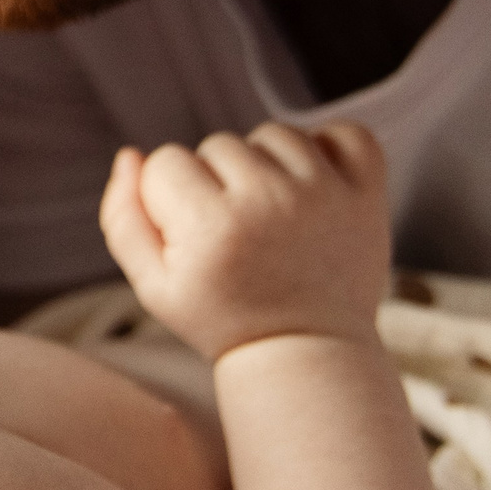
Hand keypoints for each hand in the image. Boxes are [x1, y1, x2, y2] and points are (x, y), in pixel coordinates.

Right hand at [98, 121, 389, 359]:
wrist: (306, 356)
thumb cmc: (221, 318)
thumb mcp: (152, 286)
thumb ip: (123, 217)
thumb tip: (130, 154)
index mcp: (211, 226)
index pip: (166, 161)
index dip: (168, 199)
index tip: (192, 240)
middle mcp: (269, 201)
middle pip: (218, 143)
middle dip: (216, 182)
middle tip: (235, 235)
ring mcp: (324, 195)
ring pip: (273, 135)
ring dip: (266, 165)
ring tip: (270, 214)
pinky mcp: (366, 196)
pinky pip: (346, 133)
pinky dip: (329, 148)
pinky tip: (312, 184)